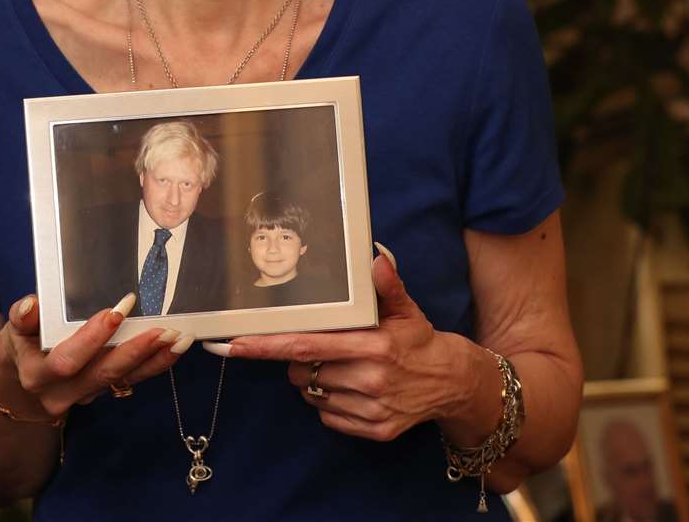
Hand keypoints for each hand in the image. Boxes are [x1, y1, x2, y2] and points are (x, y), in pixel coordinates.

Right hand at [0, 292, 193, 420]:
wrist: (21, 383)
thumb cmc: (20, 347)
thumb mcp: (13, 330)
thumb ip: (22, 318)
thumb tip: (30, 305)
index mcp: (37, 376)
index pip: (67, 360)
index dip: (92, 338)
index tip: (117, 311)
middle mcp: (62, 394)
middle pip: (103, 374)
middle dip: (135, 351)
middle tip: (163, 330)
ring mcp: (86, 396)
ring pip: (123, 380)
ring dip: (154, 360)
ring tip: (179, 339)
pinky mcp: (102, 393)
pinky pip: (131, 380)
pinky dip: (155, 365)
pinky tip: (175, 349)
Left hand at [218, 246, 482, 441]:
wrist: (452, 383)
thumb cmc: (418, 339)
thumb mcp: (406, 309)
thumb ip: (387, 285)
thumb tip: (374, 258)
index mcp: (373, 346)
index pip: (306, 346)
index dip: (267, 346)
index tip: (235, 344)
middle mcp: (371, 379)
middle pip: (302, 371)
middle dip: (297, 360)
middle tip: (318, 349)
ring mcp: (372, 408)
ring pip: (313, 395)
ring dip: (314, 381)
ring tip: (340, 367)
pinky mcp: (375, 431)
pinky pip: (329, 417)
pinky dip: (330, 404)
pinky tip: (351, 389)